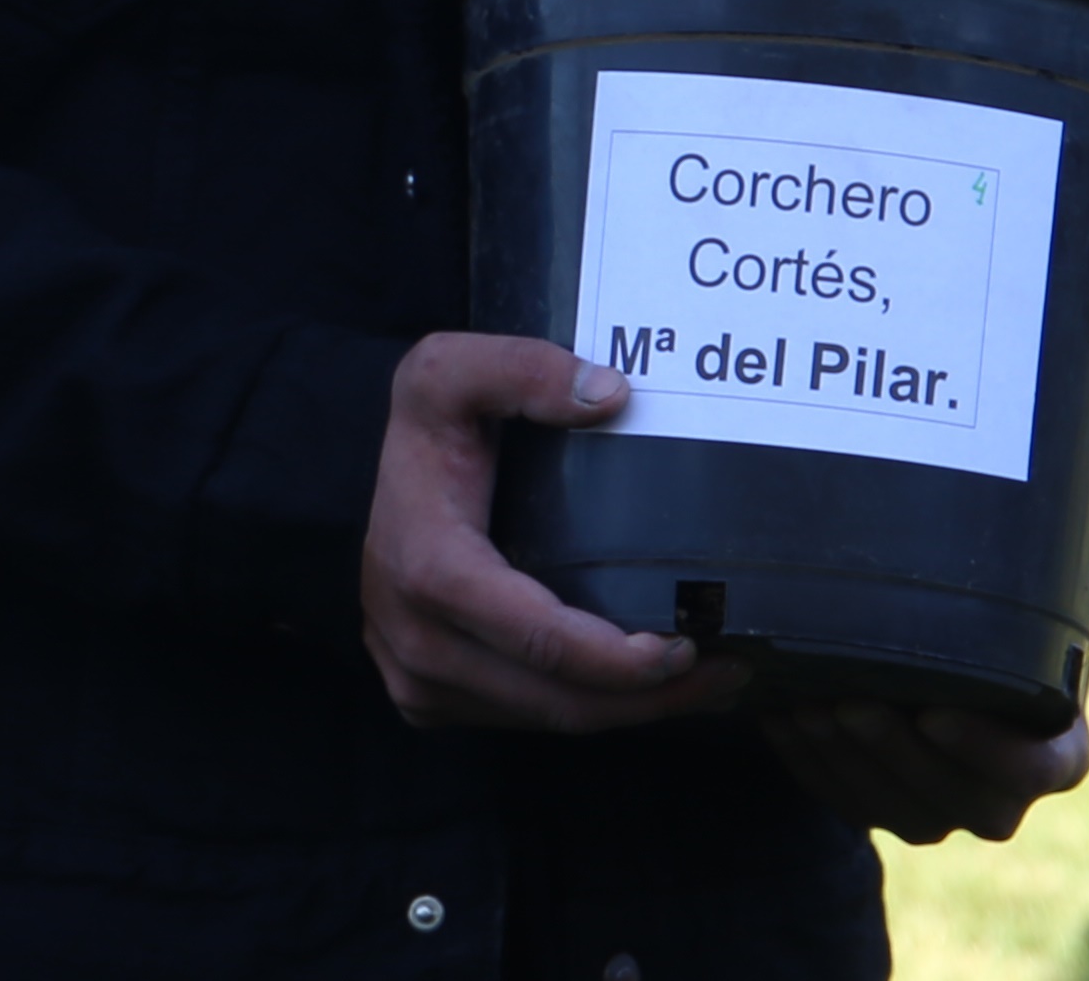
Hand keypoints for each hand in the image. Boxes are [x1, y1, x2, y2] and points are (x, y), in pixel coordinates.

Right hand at [359, 334, 736, 734]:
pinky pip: (524, 720)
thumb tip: (610, 395)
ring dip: (631, 712)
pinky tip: (642, 686)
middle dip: (650, 698)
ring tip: (706, 679)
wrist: (362, 486)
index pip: (537, 640)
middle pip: (555, 700)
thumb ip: (522, 368)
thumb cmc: (423, 432)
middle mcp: (416, 641)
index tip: (688, 645)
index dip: (617, 661)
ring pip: (546, 719)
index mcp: (428, 569)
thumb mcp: (451, 371)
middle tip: (727, 671)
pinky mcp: (429, 699)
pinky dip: (590, 709)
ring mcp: (418, 679)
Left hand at [759, 533, 1088, 843]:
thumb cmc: (1009, 605)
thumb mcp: (1054, 576)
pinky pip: (844, 802)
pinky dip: (811, 763)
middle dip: (902, 757)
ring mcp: (936, 806)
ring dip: (849, 761)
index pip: (1048, 772)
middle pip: (960, 801)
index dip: (995, 754)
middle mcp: (999, 788)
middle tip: (853, 699)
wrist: (932, 630)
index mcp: (1055, 740)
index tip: (938, 709)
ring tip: (811, 701)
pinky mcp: (877, 805)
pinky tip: (782, 714)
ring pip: (896, 809)